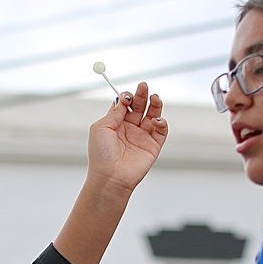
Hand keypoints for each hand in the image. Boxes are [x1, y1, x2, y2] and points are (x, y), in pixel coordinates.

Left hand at [85, 82, 168, 203]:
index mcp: (115, 124)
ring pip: (153, 115)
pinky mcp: (153, 146)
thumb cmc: (101, 155)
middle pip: (139, 107)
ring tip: (154, 97)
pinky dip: (162, 122)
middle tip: (143, 86)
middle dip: (142, 95)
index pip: (125, 105)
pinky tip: (155, 120)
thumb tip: (123, 100)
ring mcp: (142, 137)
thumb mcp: (101, 128)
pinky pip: (162, 130)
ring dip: (155, 104)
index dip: (127, 97)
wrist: (110, 177)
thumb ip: (114, 112)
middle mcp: (129, 129)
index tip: (126, 96)